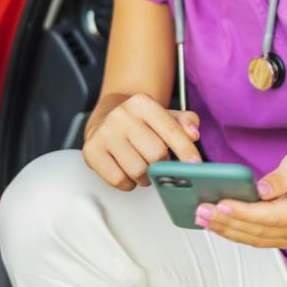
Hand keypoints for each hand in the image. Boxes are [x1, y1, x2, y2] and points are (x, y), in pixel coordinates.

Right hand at [82, 93, 200, 190]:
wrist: (107, 119)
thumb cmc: (140, 122)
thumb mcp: (164, 116)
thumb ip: (185, 122)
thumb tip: (193, 134)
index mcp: (142, 103)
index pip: (171, 130)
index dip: (186, 151)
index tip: (195, 165)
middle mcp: (121, 115)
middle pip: (156, 154)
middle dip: (162, 165)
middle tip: (159, 163)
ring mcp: (104, 133)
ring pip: (138, 170)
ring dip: (146, 177)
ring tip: (143, 168)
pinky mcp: (91, 151)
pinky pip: (119, 180)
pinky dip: (128, 183)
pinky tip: (127, 172)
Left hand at [195, 149, 286, 247]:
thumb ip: (281, 178)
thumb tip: (259, 190)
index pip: (271, 215)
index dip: (244, 212)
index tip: (221, 204)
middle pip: (258, 231)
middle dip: (226, 221)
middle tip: (201, 211)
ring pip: (253, 238)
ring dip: (225, 229)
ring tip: (201, 217)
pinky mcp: (282, 238)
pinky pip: (255, 238)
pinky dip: (233, 231)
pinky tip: (215, 223)